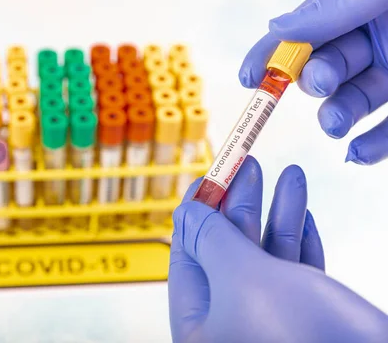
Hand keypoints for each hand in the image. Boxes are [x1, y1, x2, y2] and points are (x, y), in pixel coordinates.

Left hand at [168, 156, 387, 341]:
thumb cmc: (298, 331)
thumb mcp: (241, 274)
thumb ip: (211, 239)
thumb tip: (187, 212)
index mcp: (200, 324)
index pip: (188, 255)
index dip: (197, 212)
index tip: (208, 177)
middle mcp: (229, 323)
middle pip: (227, 251)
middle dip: (241, 203)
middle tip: (248, 165)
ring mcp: (268, 321)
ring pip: (266, 256)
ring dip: (279, 213)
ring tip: (290, 173)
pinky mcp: (304, 318)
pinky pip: (296, 271)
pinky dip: (300, 240)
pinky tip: (304, 214)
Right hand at [239, 0, 387, 164]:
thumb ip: (331, 9)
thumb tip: (276, 30)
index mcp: (358, 6)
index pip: (302, 33)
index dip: (270, 54)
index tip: (249, 77)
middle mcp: (375, 39)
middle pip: (325, 70)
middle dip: (313, 83)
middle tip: (318, 85)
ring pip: (353, 103)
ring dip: (338, 117)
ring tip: (338, 124)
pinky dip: (373, 145)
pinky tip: (358, 153)